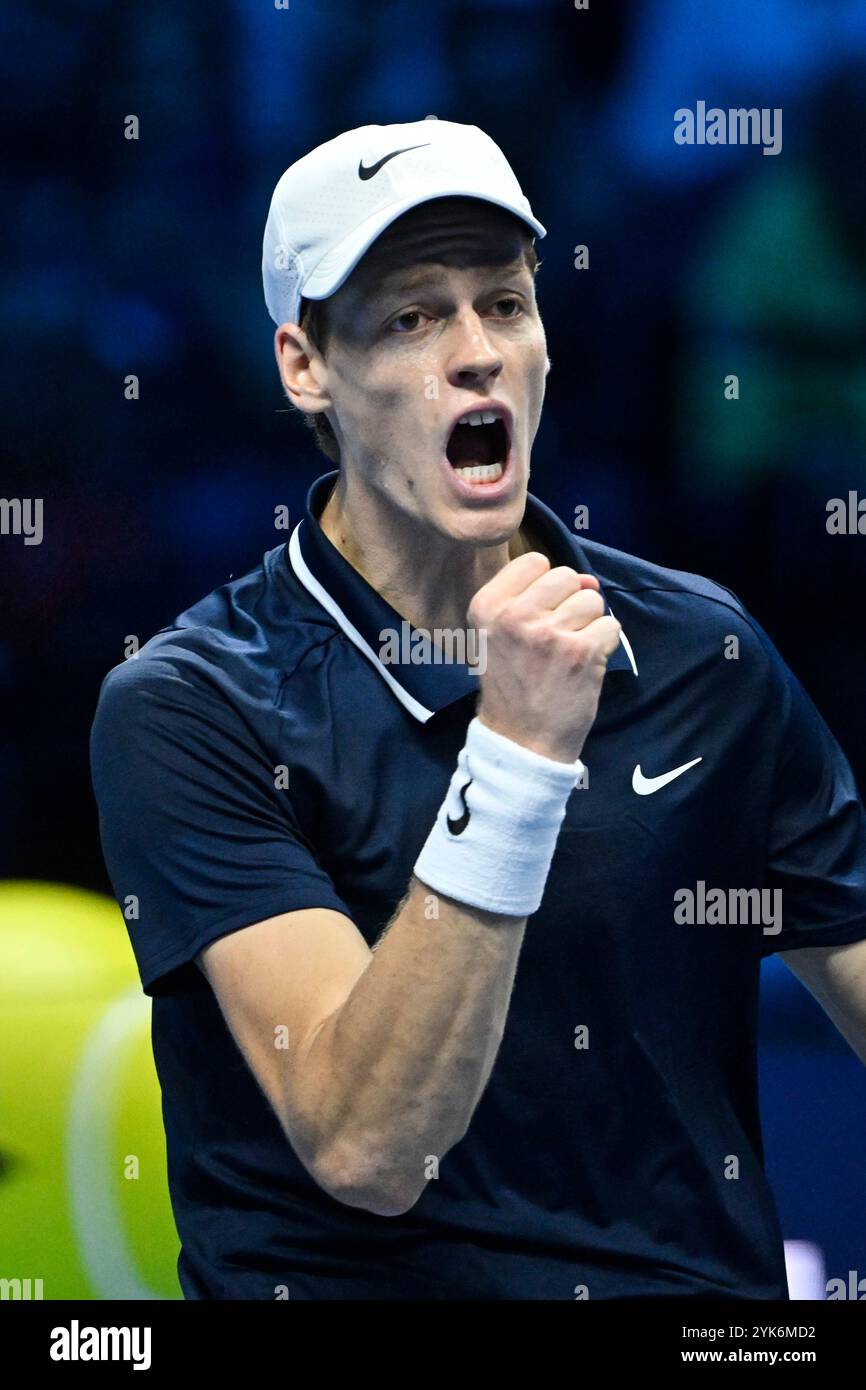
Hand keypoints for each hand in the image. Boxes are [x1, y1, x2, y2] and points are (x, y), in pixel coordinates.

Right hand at [468, 551, 620, 763]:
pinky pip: (611, 625)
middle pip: (566, 576)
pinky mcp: (581, 652)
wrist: (522, 742)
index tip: (537, 615)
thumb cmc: (513, 686)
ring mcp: (549, 633)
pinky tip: (584, 666)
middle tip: (555, 639)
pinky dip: (605, 645)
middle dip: (569, 603)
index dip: (545, 586)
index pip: (533, 561)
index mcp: (486, 607)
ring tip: (569, 653)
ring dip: (589, 624)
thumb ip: (538, 598)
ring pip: (592, 599)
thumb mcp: (501, 636)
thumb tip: (588, 579)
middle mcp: (514, 616)